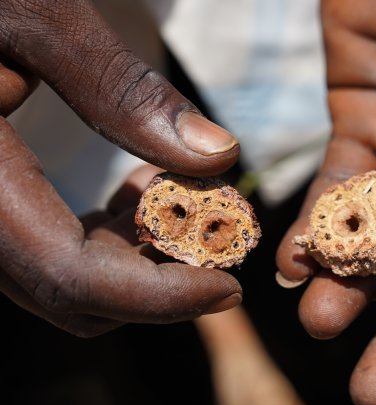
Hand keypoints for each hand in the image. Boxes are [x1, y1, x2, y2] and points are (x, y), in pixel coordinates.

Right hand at [0, 1, 241, 336]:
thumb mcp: (36, 16)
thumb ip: (120, 88)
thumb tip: (218, 155)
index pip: (70, 276)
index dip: (160, 297)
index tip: (230, 288)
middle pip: (71, 293)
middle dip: (159, 281)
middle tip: (220, 234)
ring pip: (61, 276)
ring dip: (139, 256)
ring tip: (186, 200)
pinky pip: (47, 244)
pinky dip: (108, 236)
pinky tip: (141, 193)